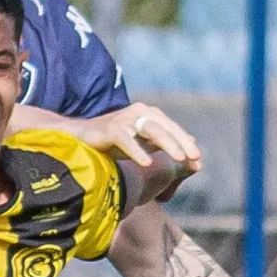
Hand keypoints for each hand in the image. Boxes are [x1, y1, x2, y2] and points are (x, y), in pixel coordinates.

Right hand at [73, 101, 201, 175]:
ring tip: (179, 158)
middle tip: (194, 158)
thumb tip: (192, 144)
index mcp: (148, 114)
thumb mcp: (142, 142)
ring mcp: (123, 119)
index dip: (186, 143)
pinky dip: (137, 151)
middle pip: (165, 127)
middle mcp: (138, 112)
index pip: (172, 128)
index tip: (198, 160)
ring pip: (150, 130)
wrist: (79, 138)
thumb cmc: (113, 142)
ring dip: (167, 143)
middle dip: (181, 143)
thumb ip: (164, 143)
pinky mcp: (109, 129)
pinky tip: (147, 164)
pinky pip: (126, 139)